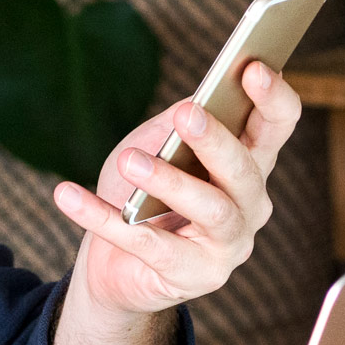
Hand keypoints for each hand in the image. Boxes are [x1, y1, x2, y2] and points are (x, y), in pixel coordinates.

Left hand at [51, 59, 302, 318]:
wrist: (117, 263)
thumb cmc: (143, 194)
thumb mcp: (155, 147)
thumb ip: (175, 126)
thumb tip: (191, 107)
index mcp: (250, 162)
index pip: (277, 125)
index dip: (273, 98)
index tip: (253, 68)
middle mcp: (251, 205)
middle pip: (245, 171)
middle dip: (217, 141)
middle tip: (188, 113)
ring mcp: (229, 246)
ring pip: (210, 210)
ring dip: (168, 181)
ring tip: (129, 160)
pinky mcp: (195, 276)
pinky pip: (146, 243)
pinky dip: (101, 217)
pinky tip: (67, 195)